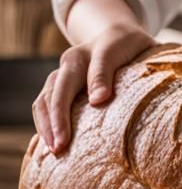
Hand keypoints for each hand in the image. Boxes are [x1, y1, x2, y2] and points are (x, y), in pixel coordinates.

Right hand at [32, 22, 155, 153]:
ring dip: (46, 126)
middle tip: (60, 148)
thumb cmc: (128, 47)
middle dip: (56, 121)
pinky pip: (43, 107)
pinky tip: (47, 146)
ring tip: (53, 152)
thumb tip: (97, 100)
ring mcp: (60, 76)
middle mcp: (68, 63)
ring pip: (44, 101)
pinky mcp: (57, 89)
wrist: (118, 37)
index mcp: (87, 53)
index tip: (93, 110)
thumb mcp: (130, 48)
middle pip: (56, 92)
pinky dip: (43, 126)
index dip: (88, 94)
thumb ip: (108, 72)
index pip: (86, 76)